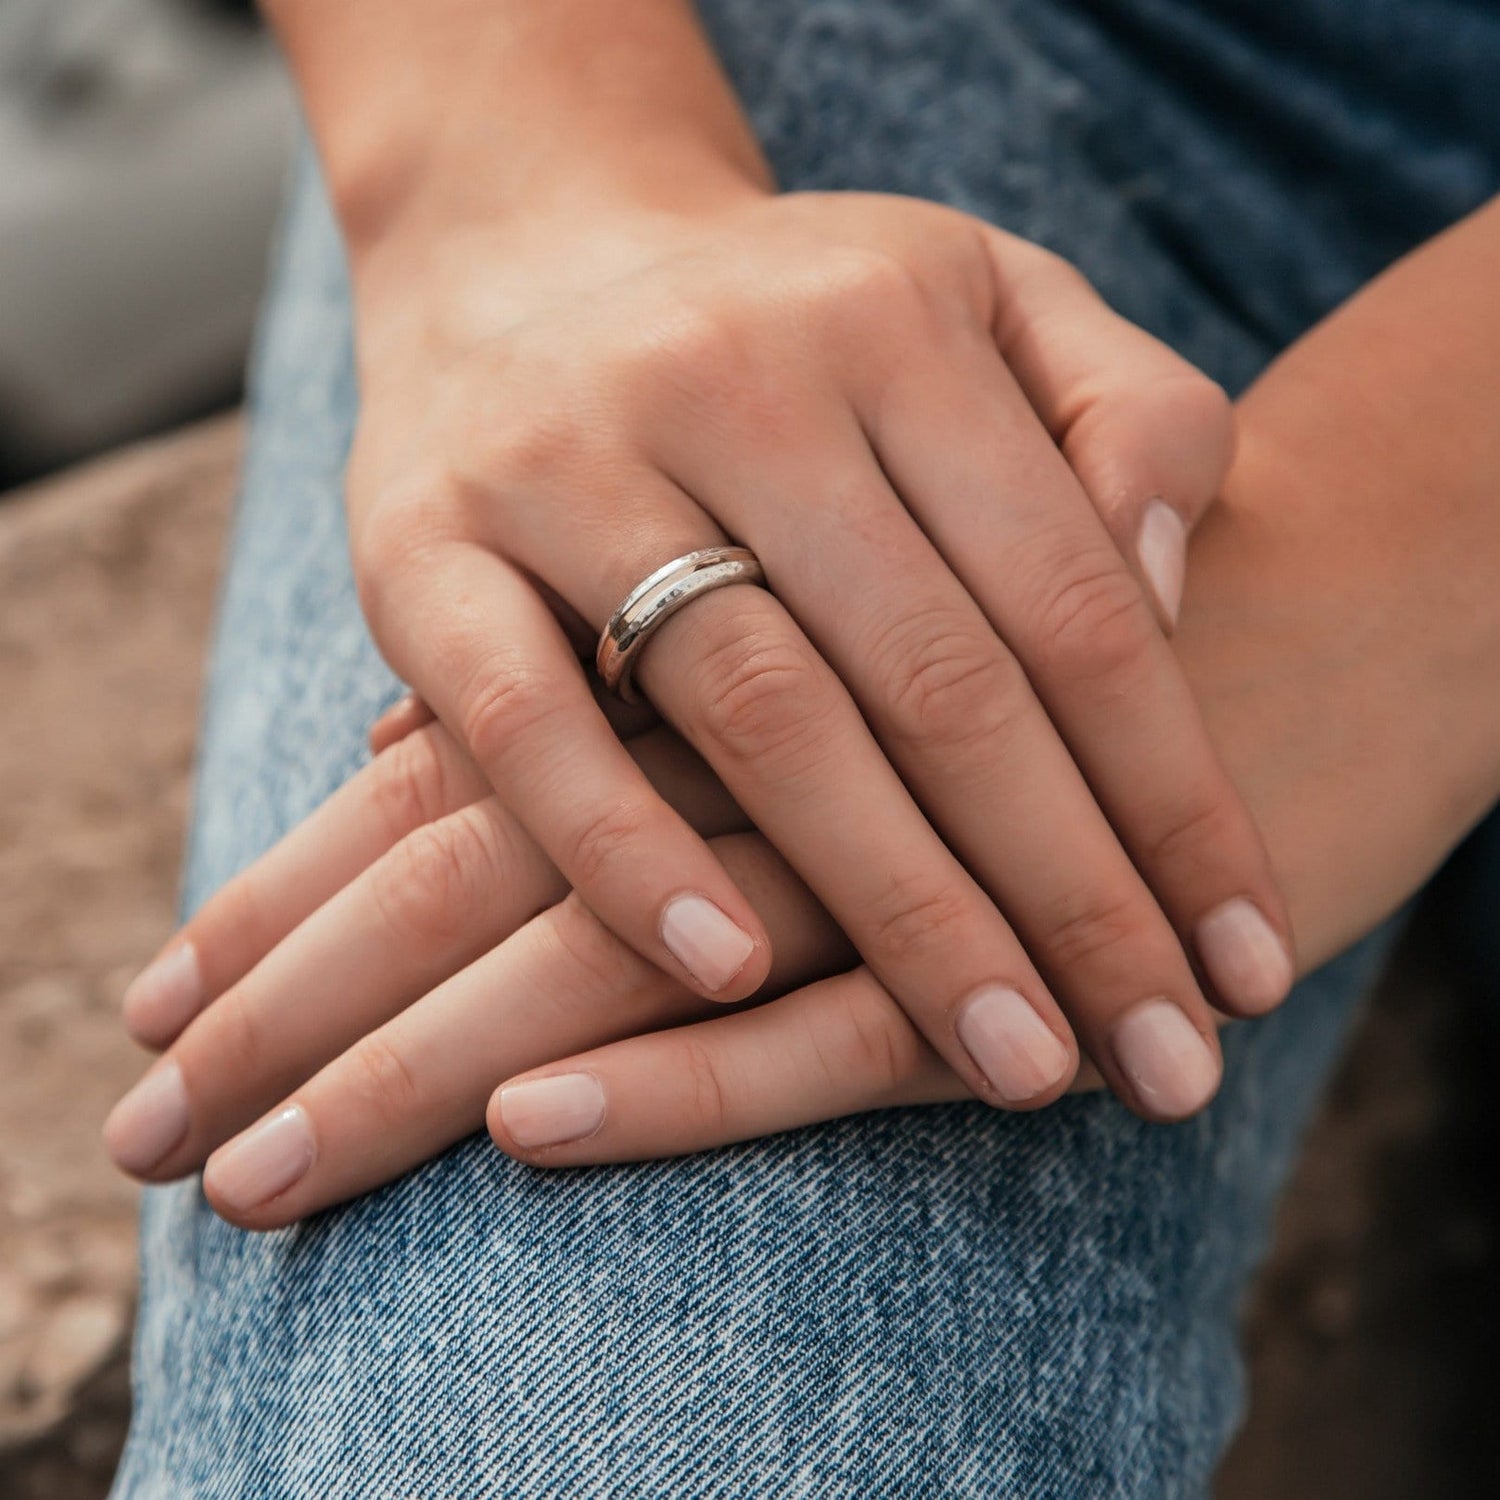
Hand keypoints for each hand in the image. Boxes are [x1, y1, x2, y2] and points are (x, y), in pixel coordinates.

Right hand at [104, 328, 1499, 1220]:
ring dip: (898, 905)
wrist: (526, 249)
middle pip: (944, 676)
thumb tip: (1176, 596)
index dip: (1177, 799)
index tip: (1246, 963)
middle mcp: (744, 380)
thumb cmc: (791, 320)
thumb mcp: (986, 302)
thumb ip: (1128, 415)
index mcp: (904, 325)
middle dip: (1070, 896)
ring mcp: (570, 459)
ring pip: (763, 709)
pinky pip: (525, 718)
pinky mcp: (423, 545)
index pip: (1079, 601)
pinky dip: (622, 849)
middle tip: (1164, 1066)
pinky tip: (726, 975)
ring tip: (1011, 1061)